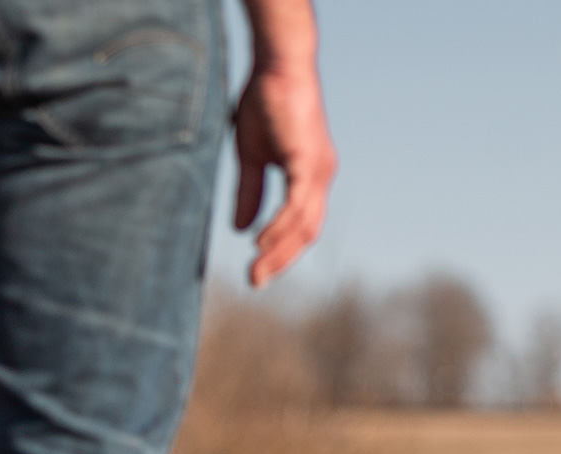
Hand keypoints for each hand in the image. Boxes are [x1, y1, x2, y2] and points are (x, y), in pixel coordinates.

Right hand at [231, 61, 335, 287]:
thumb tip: (239, 228)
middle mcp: (321, 178)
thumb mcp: (250, 155)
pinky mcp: (308, 162)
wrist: (276, 65)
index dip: (281, 250)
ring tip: (256, 270)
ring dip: (279, 251)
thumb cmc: (265, 102)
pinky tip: (261, 243)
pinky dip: (280, 227)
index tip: (258, 270)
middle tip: (255, 281)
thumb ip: (249, 192)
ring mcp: (318, 171)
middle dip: (280, 260)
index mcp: (310, 178)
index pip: (301, 225)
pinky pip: (296, 205)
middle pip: (306, 233)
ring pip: (304, 225)